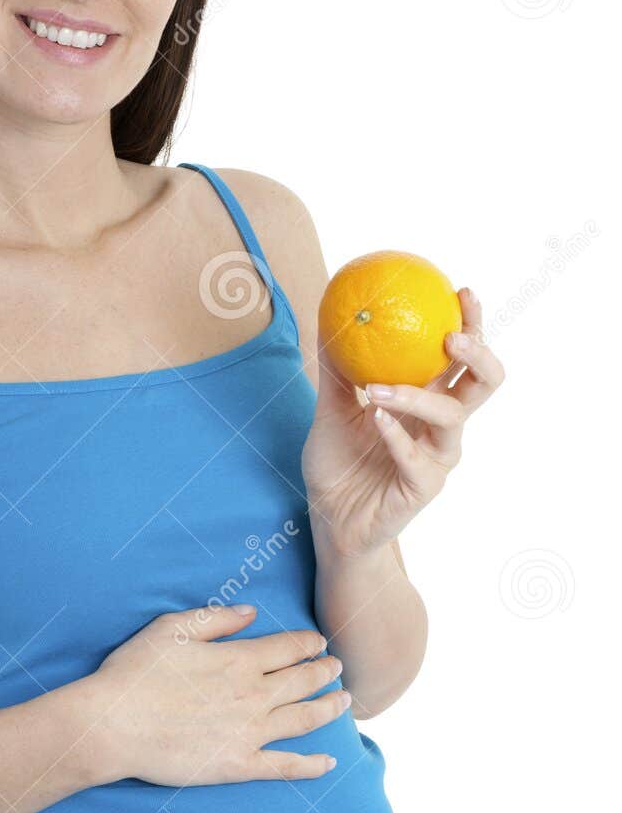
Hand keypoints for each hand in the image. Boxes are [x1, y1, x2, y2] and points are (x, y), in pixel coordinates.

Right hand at [88, 604, 348, 786]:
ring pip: (305, 719)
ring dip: (330, 708)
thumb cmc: (135, 673)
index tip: (318, 641)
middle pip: (304, 680)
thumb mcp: (171, 629)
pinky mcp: (239, 765)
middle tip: (338, 667)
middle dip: (326, 671)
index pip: (288, 647)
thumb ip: (216, 619)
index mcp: (238, 659)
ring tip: (345, 702)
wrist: (113, 725)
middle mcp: (253, 695)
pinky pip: (285, 766)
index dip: (308, 642)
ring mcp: (250, 732)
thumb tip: (251, 612)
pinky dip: (311, 765)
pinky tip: (329, 763)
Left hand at [302, 288, 504, 558]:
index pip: (462, 359)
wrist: (329, 520)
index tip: (460, 292)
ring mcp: (438, 458)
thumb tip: (331, 317)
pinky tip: (377, 416)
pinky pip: (417, 457)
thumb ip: (337, 370)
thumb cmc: (337, 464)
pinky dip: (396, 434)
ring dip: (419, 395)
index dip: (471, 325)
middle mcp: (441, 427)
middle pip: (483, 384)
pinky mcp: (424, 487)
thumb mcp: (330, 410)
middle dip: (477, 354)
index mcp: (428, 402)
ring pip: (452, 418)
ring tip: (380, 385)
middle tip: (451, 335)